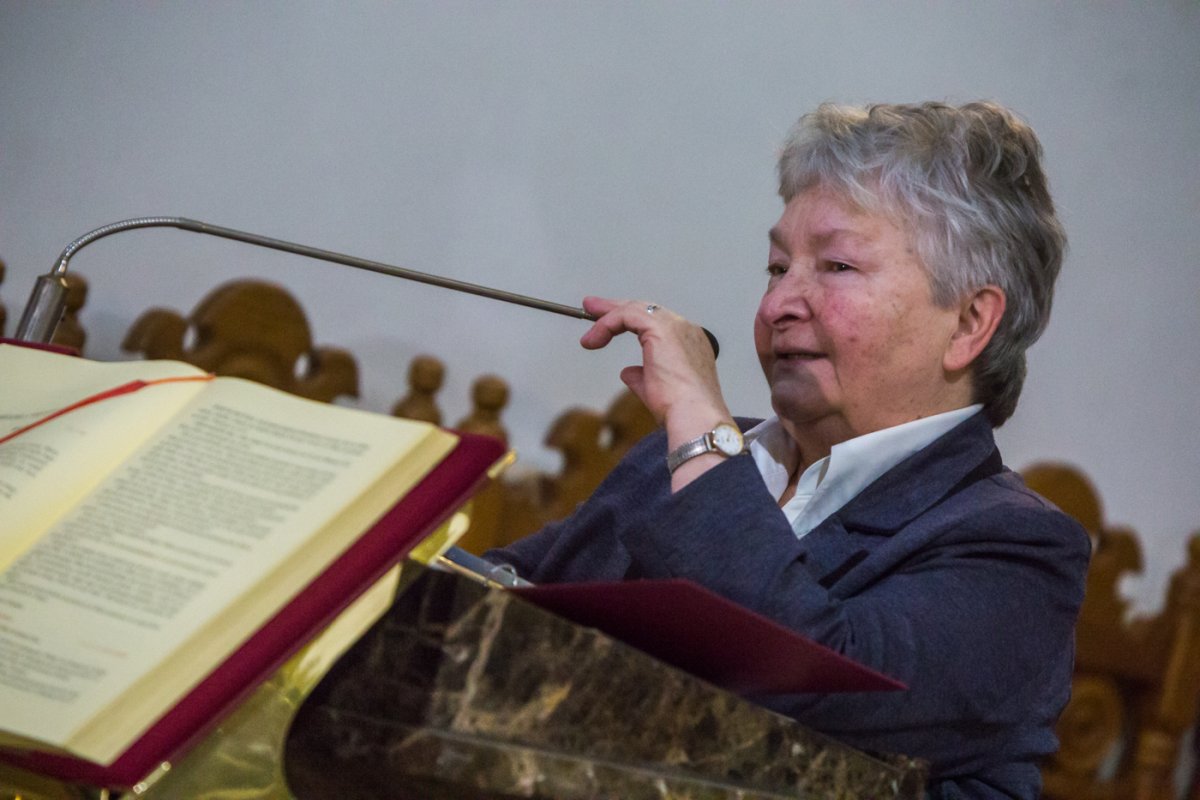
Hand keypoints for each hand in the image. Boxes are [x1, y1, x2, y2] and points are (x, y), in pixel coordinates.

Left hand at [580, 296, 735, 487]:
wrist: (692, 416)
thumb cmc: (679, 410)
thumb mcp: (654, 390)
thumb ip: (640, 377)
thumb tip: (627, 373)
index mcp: (690, 343)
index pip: (656, 322)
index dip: (629, 320)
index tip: (605, 326)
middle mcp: (686, 330)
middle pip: (646, 309)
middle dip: (615, 308)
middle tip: (591, 307)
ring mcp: (676, 326)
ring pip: (635, 309)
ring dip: (607, 316)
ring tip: (587, 322)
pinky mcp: (661, 328)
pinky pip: (627, 316)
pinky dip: (607, 324)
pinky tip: (594, 340)